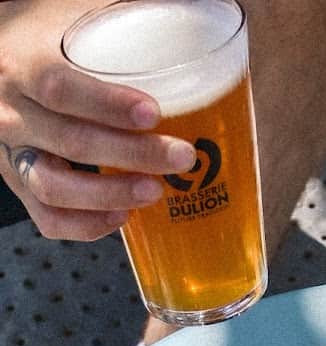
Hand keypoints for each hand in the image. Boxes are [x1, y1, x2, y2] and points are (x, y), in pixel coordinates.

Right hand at [0, 11, 194, 240]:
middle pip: (70, 142)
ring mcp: (11, 153)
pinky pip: (47, 218)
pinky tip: (121, 217)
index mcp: (21, 65)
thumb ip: (119, 20)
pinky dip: (85, 225)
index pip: (59, 87)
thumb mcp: (69, 20)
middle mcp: (10, 113)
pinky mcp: (19, 185)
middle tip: (180, 156)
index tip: (153, 112)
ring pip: (55, 188)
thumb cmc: (45, 42)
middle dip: (132, 154)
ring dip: (109, 195)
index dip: (108, 104)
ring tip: (153, 191)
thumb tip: (190, 11)